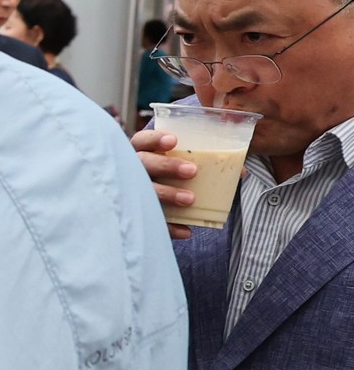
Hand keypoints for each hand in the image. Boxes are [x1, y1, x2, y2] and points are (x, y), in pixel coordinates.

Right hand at [133, 125, 198, 240]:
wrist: (151, 204)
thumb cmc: (169, 177)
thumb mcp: (184, 165)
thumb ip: (206, 164)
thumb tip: (240, 171)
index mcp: (142, 152)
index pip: (142, 140)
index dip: (155, 139)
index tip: (174, 140)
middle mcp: (131, 170)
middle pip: (143, 163)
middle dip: (167, 166)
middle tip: (193, 171)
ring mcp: (130, 192)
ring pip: (143, 191)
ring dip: (166, 194)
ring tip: (190, 200)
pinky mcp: (135, 214)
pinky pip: (149, 220)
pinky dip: (168, 227)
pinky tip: (185, 230)